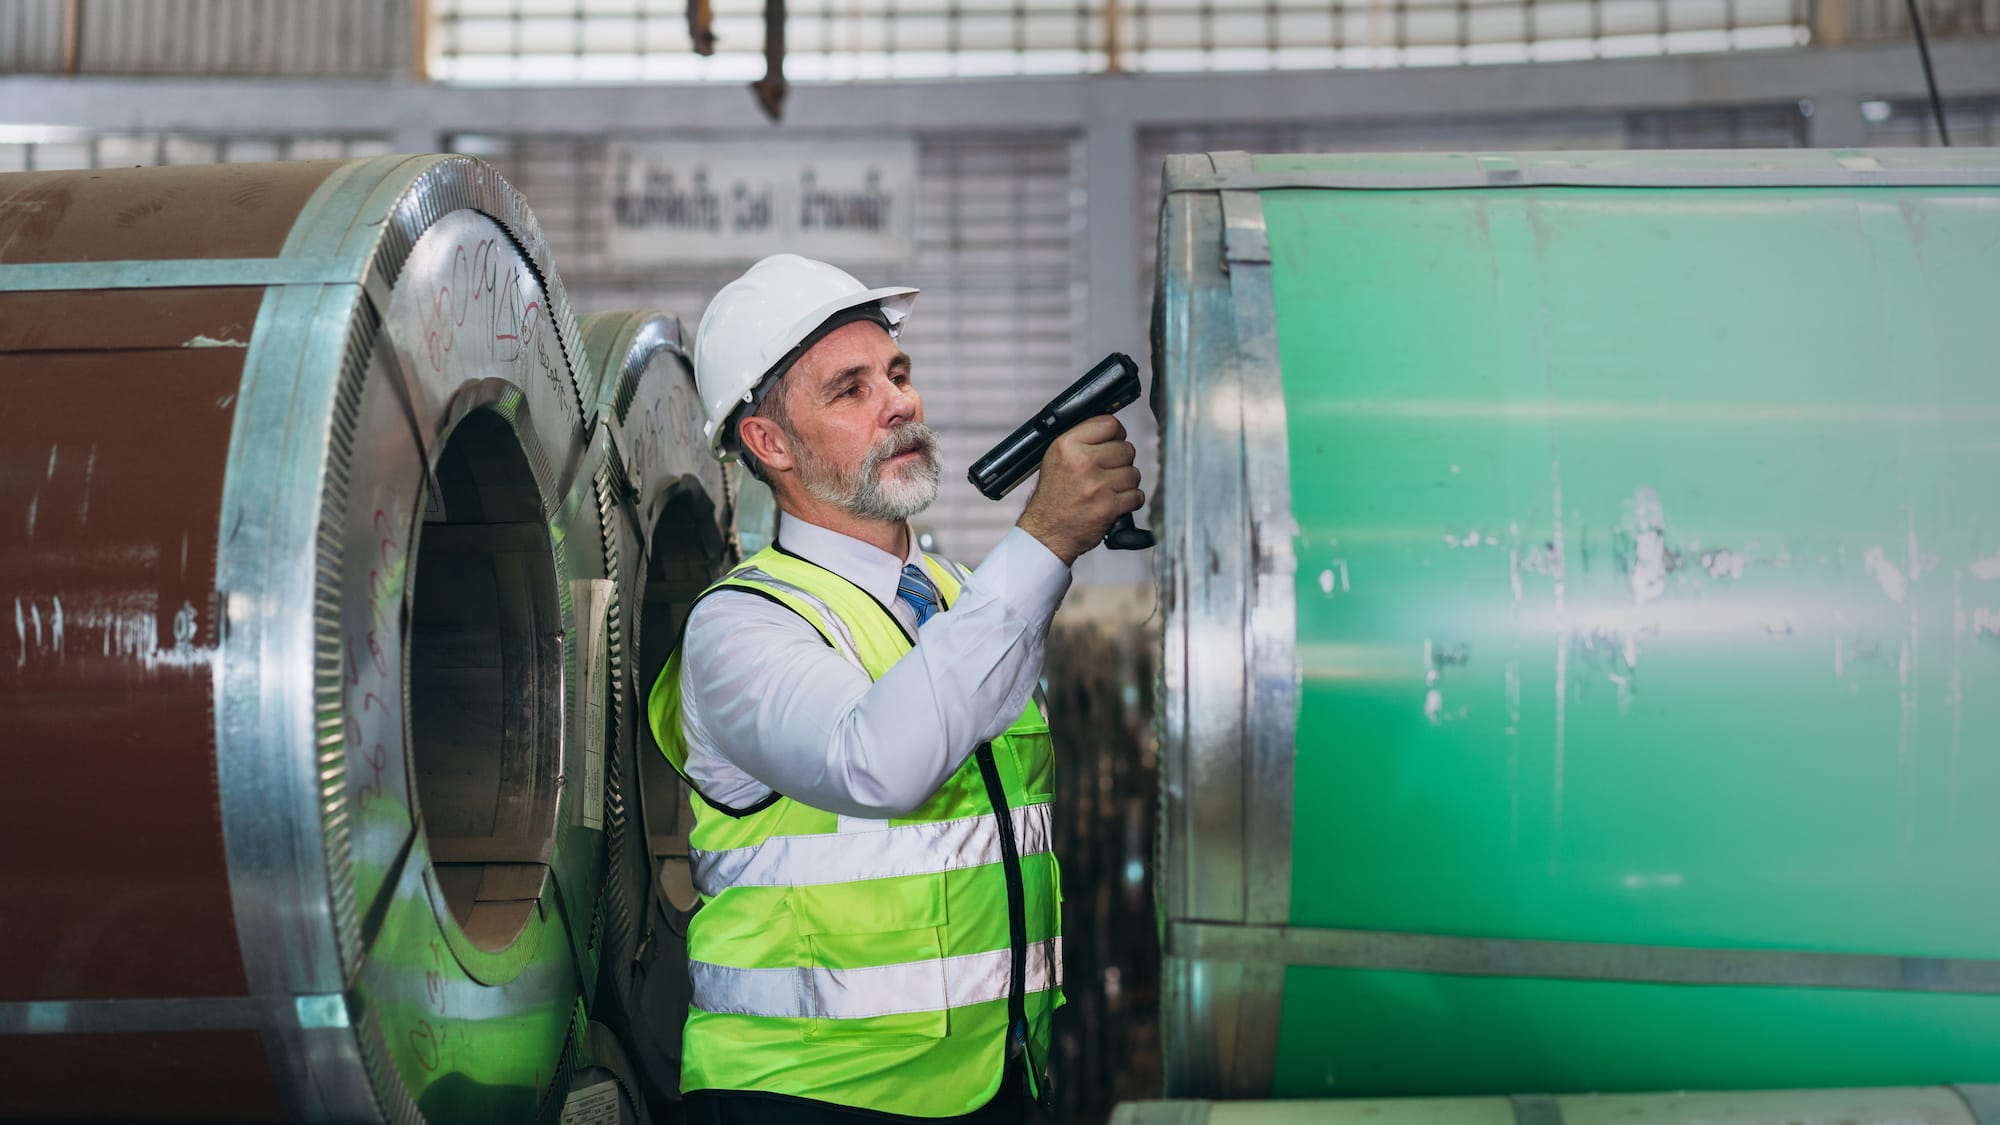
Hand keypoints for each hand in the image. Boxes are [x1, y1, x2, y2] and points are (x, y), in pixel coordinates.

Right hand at [1015, 416, 1143, 565]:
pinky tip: (1113, 502)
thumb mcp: (1056, 458)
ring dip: (1125, 483)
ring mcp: (1097, 485)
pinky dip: (1129, 501)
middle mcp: (1082, 462)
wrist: (1047, 533)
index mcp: (1068, 445)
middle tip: (1106, 473)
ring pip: (1133, 473)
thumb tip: (1114, 429)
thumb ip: (1083, 439)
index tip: (1113, 444)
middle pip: (1126, 448)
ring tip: (1108, 489)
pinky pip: (1137, 495)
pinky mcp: (1109, 506)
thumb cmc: (1052, 497)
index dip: (1116, 435)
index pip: (1110, 424)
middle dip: (1121, 461)